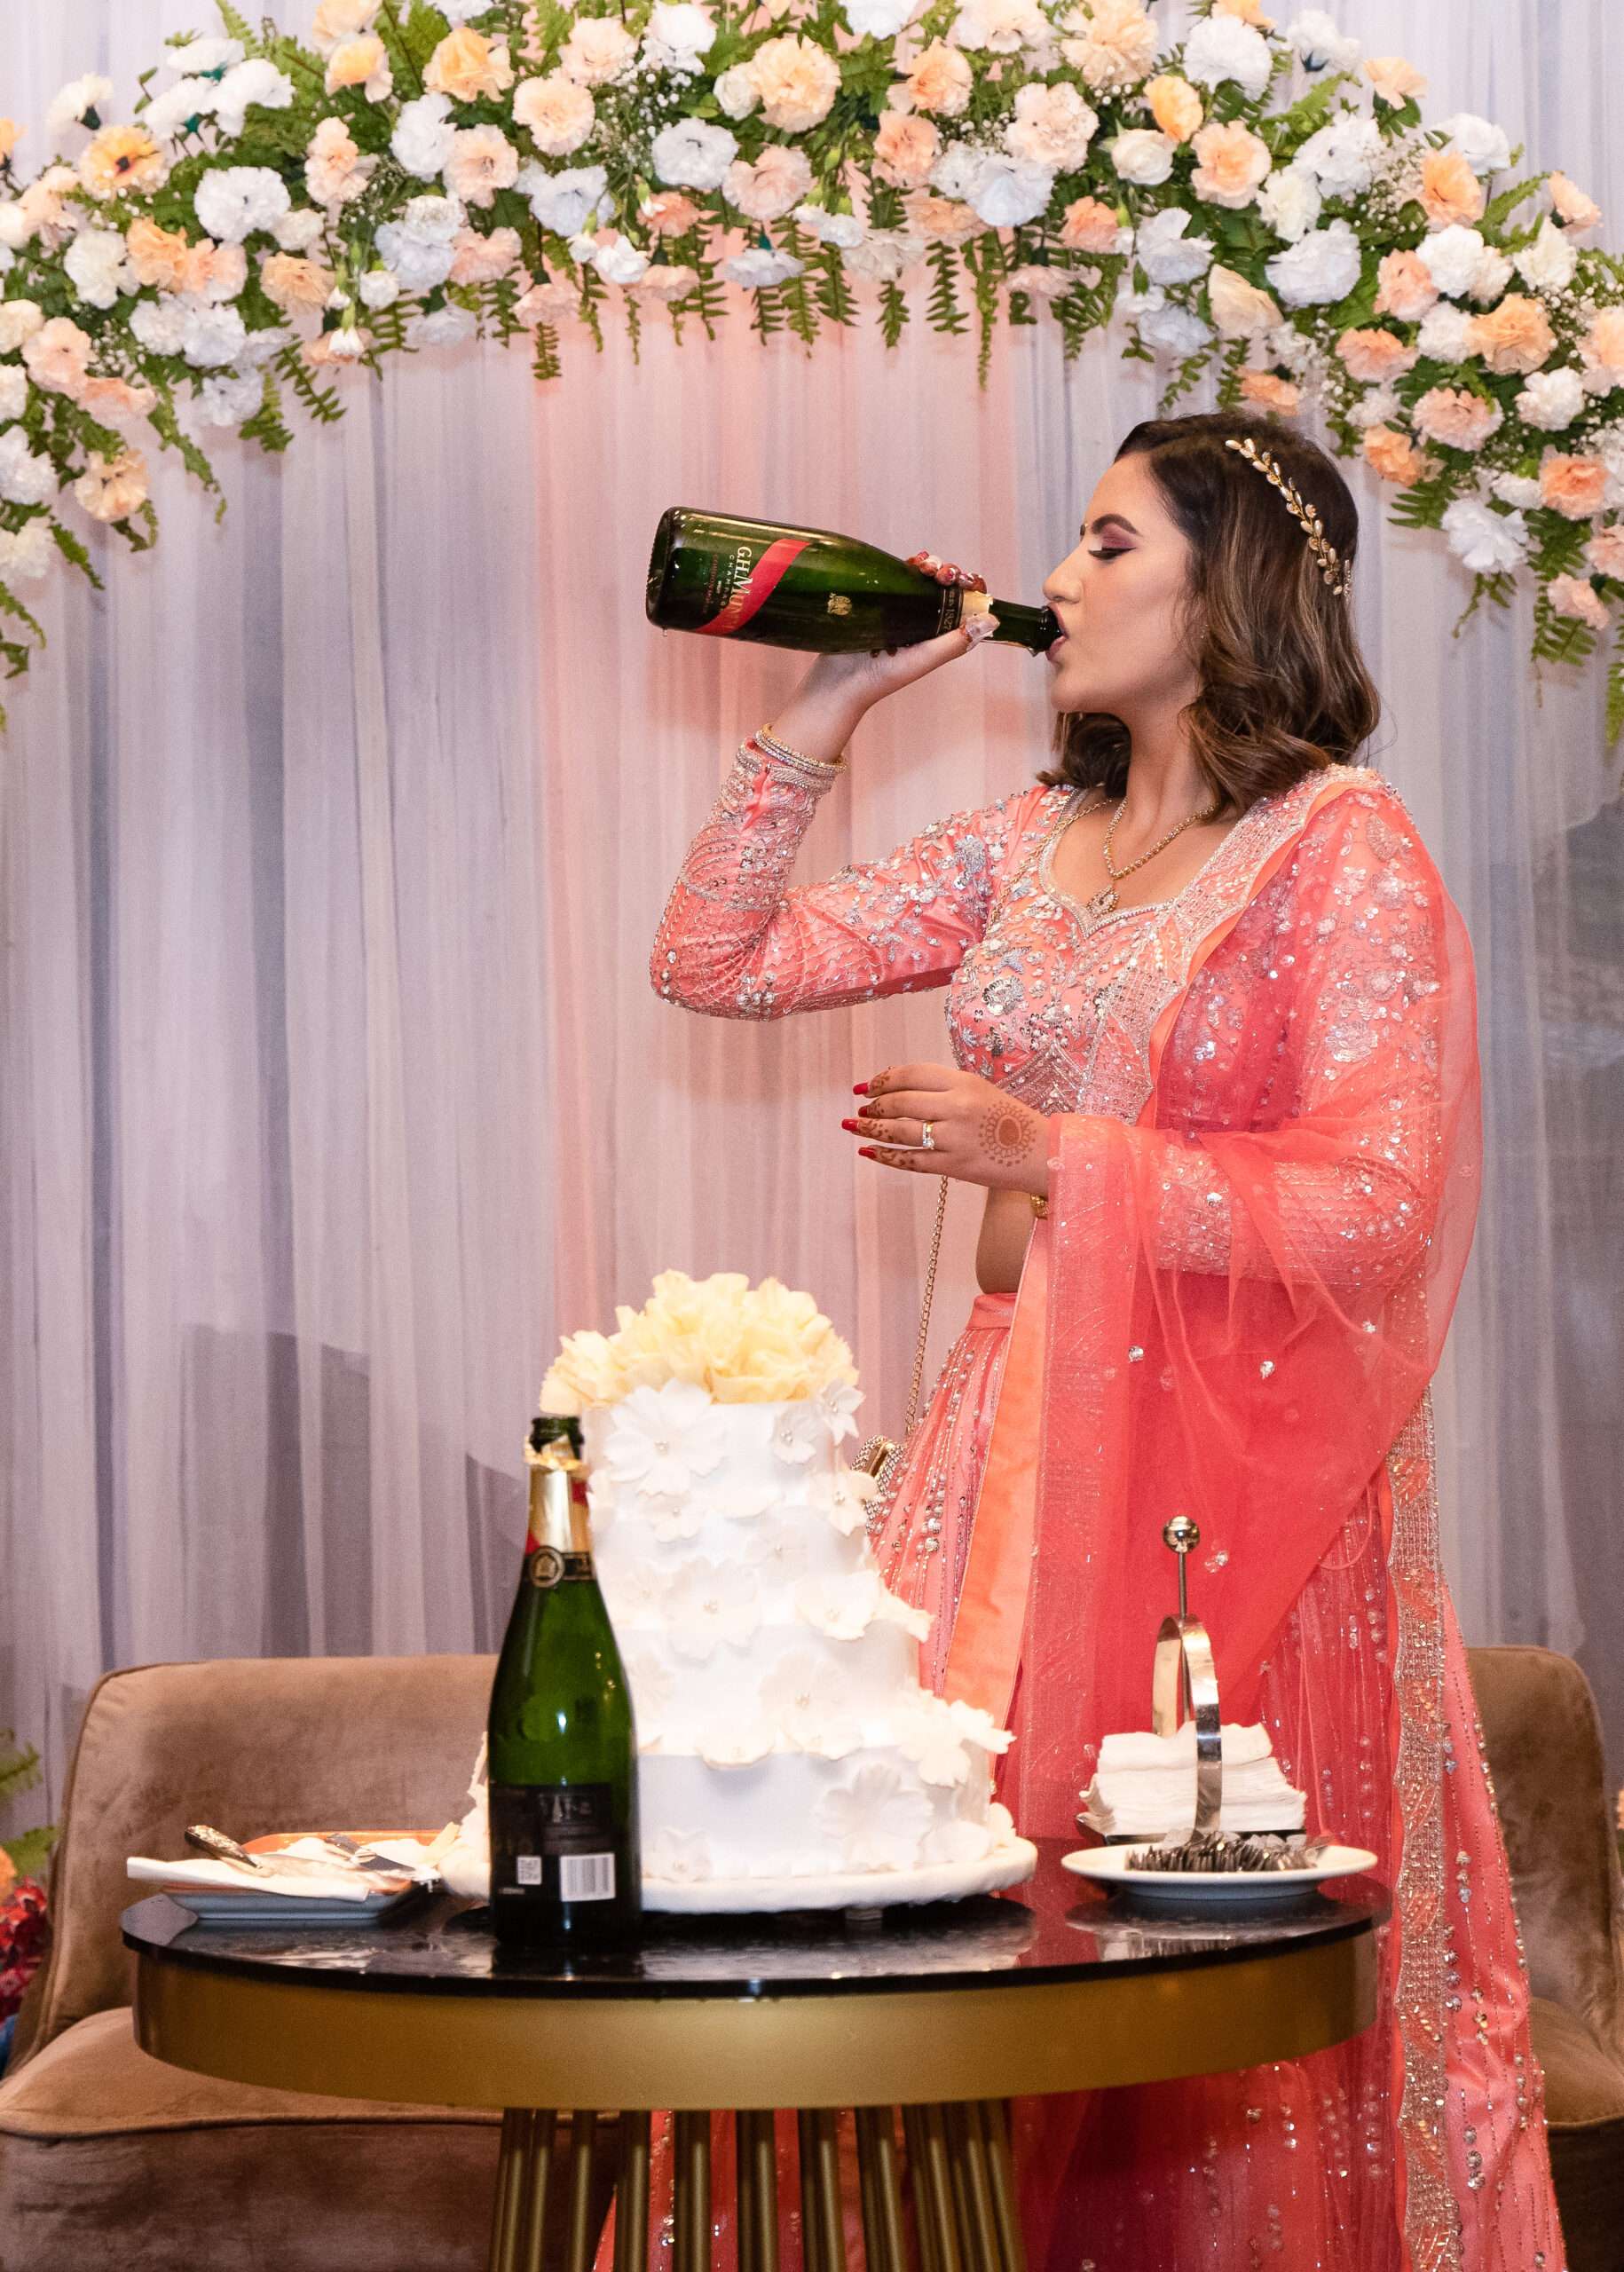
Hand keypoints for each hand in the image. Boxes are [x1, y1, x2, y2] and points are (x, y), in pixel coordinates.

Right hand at [773, 551, 996, 756]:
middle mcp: (924, 621)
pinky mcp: (881, 602)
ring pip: (923, 579)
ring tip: (925, 566)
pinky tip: (912, 562)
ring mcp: (902, 610)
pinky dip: (909, 566)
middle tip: (941, 574)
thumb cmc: (884, 676)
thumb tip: (993, 620)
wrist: (840, 680)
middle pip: (945, 588)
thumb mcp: (925, 658)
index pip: (963, 605)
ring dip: (931, 566)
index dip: (970, 588)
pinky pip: (899, 577)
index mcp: (939, 635)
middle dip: (948, 573)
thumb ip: (956, 642)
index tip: (969, 579)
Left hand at [840, 1064, 1050, 1194]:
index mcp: (964, 1082)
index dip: (882, 1079)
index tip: (866, 1086)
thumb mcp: (980, 1090)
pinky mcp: (953, 1166)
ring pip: (900, 1132)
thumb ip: (943, 1088)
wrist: (1041, 1153)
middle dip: (873, 1104)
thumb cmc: (1009, 1120)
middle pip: (900, 1102)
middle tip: (860, 1108)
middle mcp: (957, 1107)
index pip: (911, 1074)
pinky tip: (869, 1151)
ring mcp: (954, 1138)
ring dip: (872, 1128)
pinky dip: (885, 1156)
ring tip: (855, 1125)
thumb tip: (897, 1089)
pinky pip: (910, 1161)